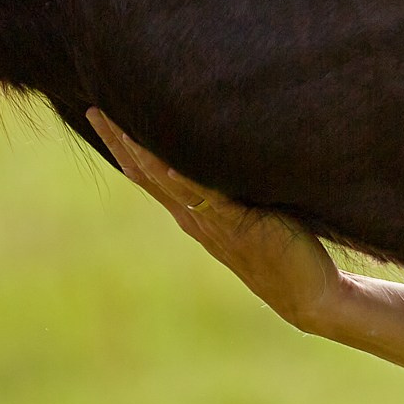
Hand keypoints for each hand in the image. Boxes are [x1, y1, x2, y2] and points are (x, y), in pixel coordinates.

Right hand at [87, 108, 343, 332]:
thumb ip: (233, 188)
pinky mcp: (240, 227)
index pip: (150, 175)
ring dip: (144, 154)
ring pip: (169, 183)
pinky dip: (186, 183)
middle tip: (94, 109)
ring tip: (122, 127)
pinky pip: (207, 201)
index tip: (102, 114)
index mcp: (194, 215)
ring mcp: (214, 224)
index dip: (124, 146)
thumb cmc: (287, 250)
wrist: (309, 294)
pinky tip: (167, 167)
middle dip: (121, 140)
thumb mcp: (250, 212)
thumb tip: (228, 150)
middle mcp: (195, 218)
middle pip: (148, 173)